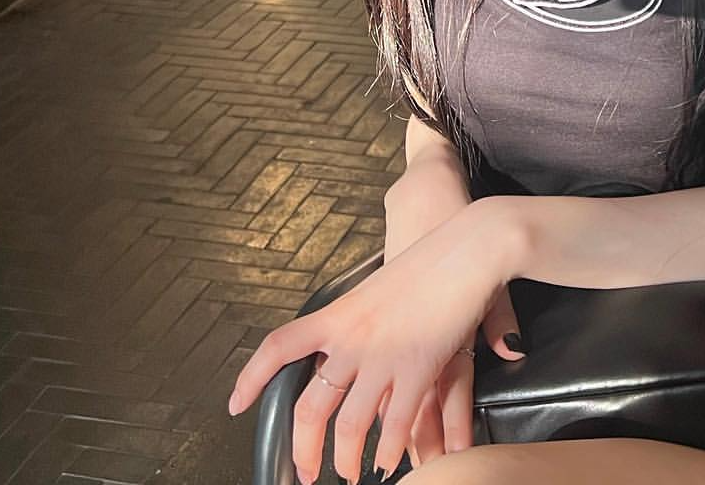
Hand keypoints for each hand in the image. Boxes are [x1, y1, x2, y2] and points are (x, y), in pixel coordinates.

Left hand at [228, 196, 521, 484]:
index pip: (280, 346)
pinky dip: (389, 450)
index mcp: (341, 314)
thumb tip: (350, 356)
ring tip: (349, 474)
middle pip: (310, 405)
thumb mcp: (381, 288)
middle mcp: (354, 337)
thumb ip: (362, 325)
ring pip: (349, 424)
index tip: (236, 404)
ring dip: (346, 458)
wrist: (467, 243)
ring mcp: (384, 354)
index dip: (252, 377)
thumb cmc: (430, 259)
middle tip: (304, 471)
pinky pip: (395, 423)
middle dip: (303, 448)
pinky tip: (390, 461)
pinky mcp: (418, 366)